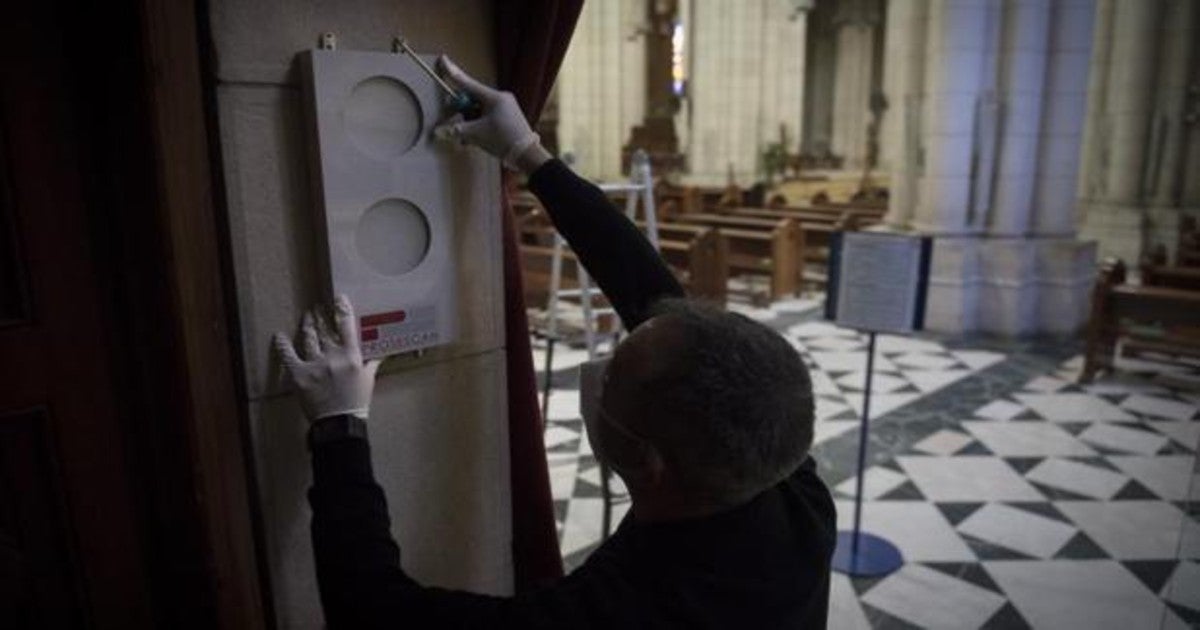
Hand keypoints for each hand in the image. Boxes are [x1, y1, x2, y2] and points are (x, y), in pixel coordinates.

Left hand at [273, 295, 380, 421]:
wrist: (339, 423)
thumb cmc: (356, 403)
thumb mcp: (368, 381)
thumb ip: (372, 365)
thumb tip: (381, 354)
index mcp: (352, 357)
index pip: (347, 326)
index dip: (342, 310)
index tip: (339, 298)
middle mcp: (333, 357)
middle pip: (324, 329)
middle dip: (320, 316)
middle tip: (317, 307)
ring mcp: (315, 365)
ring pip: (308, 338)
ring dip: (307, 325)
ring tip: (306, 317)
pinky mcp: (300, 375)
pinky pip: (288, 356)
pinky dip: (282, 345)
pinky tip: (278, 336)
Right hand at [433, 56, 549, 171]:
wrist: (527, 154)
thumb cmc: (503, 140)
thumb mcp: (476, 134)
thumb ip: (457, 130)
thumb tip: (438, 132)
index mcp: (494, 97)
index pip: (468, 83)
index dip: (453, 72)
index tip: (443, 59)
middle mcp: (501, 98)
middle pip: (473, 98)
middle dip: (463, 111)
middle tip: (459, 124)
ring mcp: (507, 106)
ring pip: (480, 109)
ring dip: (472, 122)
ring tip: (471, 138)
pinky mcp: (509, 116)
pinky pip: (489, 115)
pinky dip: (481, 125)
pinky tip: (478, 138)